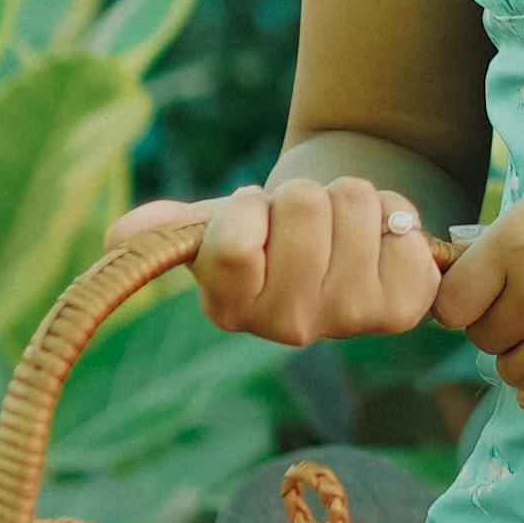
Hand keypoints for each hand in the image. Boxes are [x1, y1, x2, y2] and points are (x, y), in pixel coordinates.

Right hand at [177, 173, 452, 347]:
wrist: (334, 244)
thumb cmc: (266, 232)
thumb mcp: (212, 224)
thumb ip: (168, 226)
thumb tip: (119, 236)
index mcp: (232, 308)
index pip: (234, 244)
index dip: (246, 207)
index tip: (251, 216)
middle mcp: (289, 326)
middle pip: (302, 206)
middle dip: (300, 195)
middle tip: (300, 222)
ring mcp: (351, 319)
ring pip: (353, 201)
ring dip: (346, 199)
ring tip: (337, 228)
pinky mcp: (404, 306)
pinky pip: (402, 222)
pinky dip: (393, 215)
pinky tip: (378, 242)